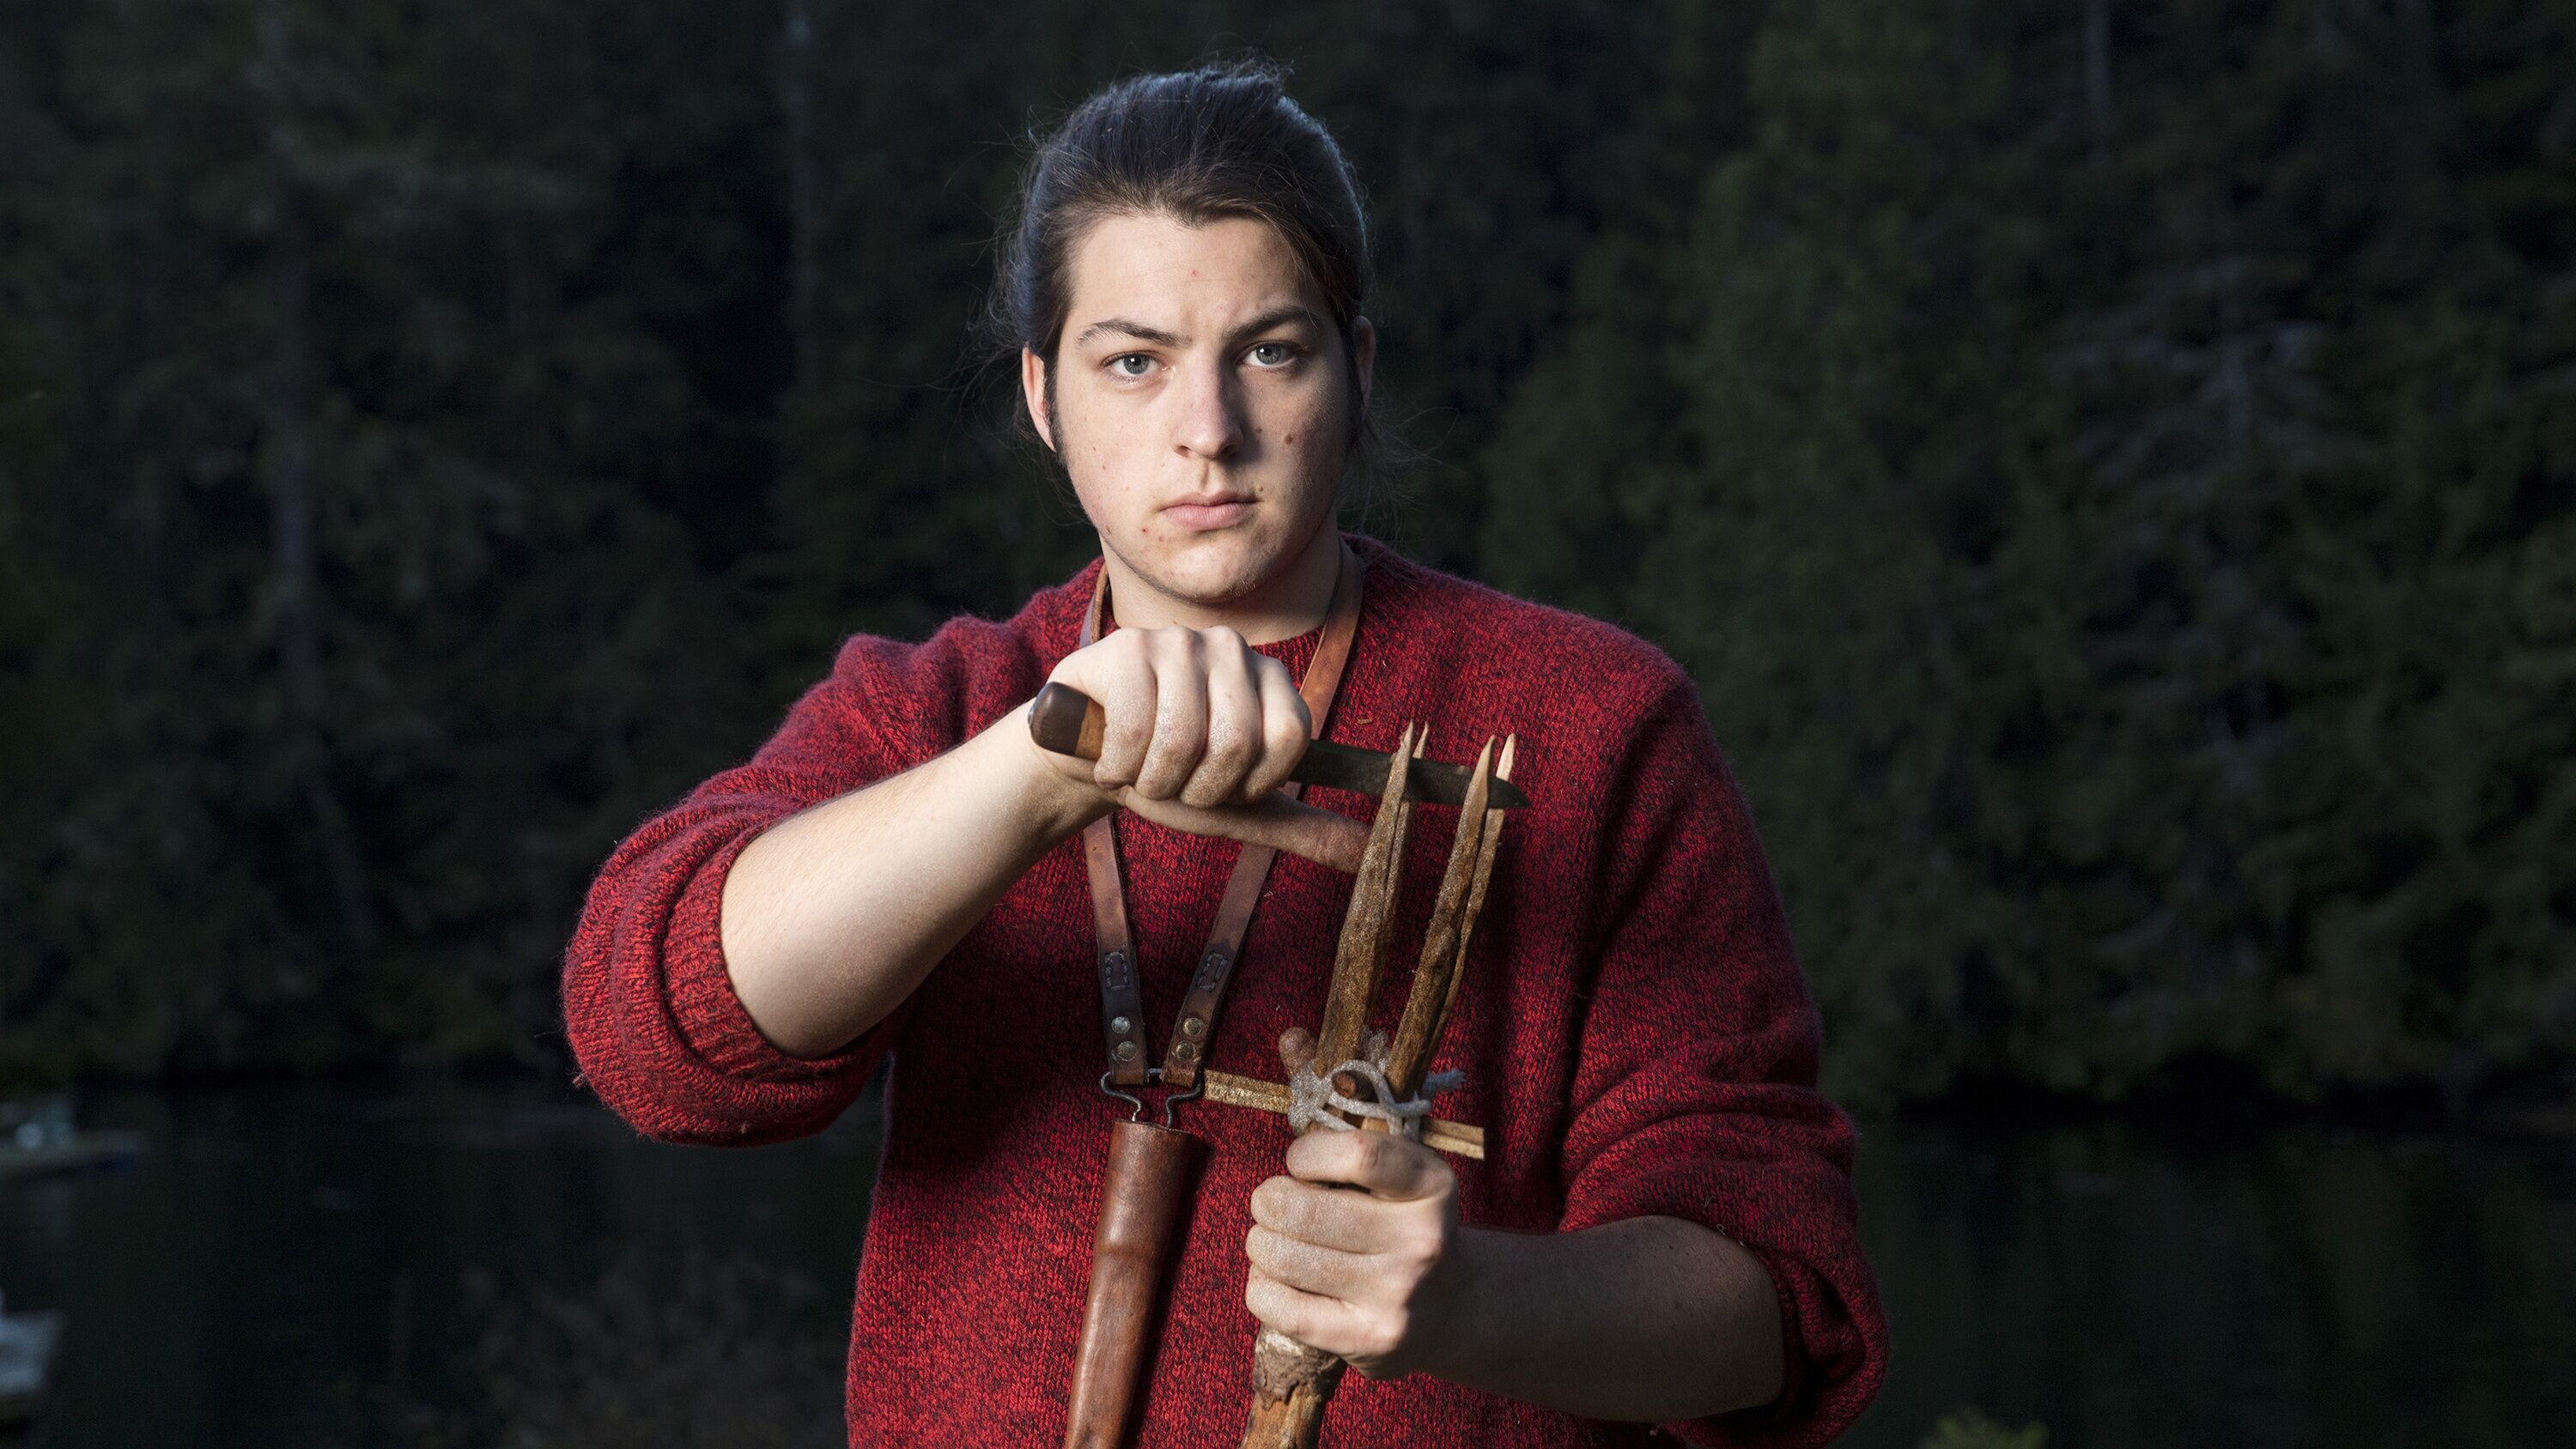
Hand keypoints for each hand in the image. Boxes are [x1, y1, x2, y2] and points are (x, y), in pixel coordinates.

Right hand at [1033, 623, 1313, 828]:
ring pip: (1182, 739)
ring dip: (1153, 782)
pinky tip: (1109, 760)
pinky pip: (1134, 730)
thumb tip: (1369, 850)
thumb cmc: (1170, 777)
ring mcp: (1180, 642)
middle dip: (1197, 790)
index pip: (1290, 738)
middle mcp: (1233, 649)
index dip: (1250, 784)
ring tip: (1140, 772)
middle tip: (1174, 783)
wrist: (1090, 759)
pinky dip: (1117, 768)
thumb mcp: (1240, 810)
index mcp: (1271, 680)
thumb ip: (1304, 828)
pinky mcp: (1128, 647)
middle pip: (1236, 743)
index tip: (1222, 787)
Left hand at [1243, 1128, 1467, 1379]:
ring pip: (1282, 1258)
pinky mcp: (1366, 1339)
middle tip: (1272, 1204)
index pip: (1357, 1156)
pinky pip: (1277, 1304)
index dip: (1309, 1154)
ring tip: (1274, 1241)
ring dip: (1261, 1243)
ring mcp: (1395, 1296)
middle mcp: (1421, 1241)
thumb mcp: (1401, 1180)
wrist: (1450, 1306)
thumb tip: (1284, 1174)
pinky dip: (1261, 1285)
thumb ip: (1349, 1163)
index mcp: (1432, 1187)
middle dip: (1269, 1201)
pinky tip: (1279, 1279)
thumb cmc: (1400, 1228)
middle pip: (1302, 1210)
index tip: (1299, 1162)